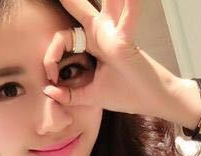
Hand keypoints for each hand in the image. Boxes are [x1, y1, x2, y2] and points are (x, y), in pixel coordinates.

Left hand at [43, 0, 179, 116]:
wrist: (153, 100)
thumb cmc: (127, 94)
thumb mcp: (91, 96)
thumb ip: (69, 94)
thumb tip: (48, 90)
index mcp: (92, 43)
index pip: (62, 38)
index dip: (51, 57)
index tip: (53, 78)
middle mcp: (101, 34)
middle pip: (80, 9)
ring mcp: (113, 35)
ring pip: (107, 4)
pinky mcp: (124, 41)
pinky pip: (127, 19)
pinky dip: (132, 5)